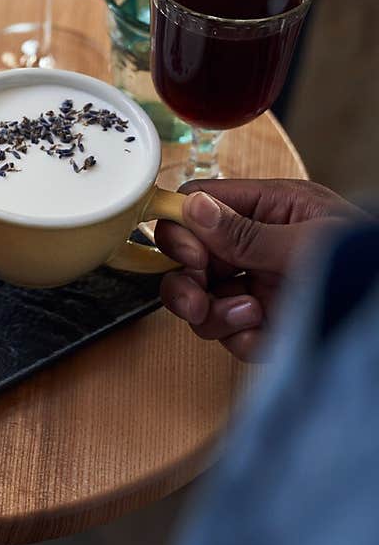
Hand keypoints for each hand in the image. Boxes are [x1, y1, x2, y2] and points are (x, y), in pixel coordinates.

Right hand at [154, 179, 361, 362]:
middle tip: (197, 301)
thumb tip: (195, 209)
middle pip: (193, 259)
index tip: (190, 256)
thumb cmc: (368, 264)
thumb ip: (246, 232)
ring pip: (204, 301)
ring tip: (252, 315)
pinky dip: (243, 339)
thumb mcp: (307, 243)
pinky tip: (268, 332)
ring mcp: (262, 285)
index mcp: (271, 207)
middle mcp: (259, 245)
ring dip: (216, 315)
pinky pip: (231, 334)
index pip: (203, 205)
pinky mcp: (269, 323)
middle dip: (189, 283)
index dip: (183, 230)